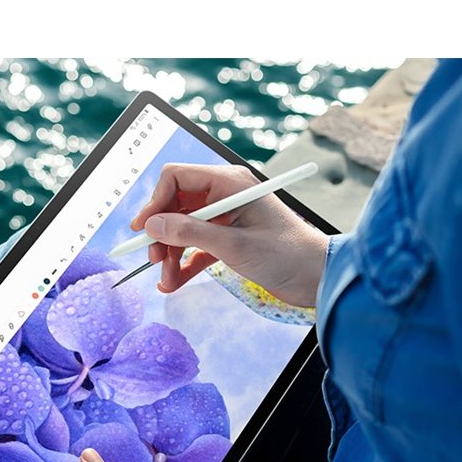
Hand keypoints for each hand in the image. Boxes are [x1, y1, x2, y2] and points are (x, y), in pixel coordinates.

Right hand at [130, 163, 329, 306]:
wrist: (319, 279)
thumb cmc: (287, 255)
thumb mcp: (233, 245)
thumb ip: (190, 233)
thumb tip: (153, 225)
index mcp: (230, 183)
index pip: (177, 179)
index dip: (155, 202)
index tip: (142, 230)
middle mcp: (226, 195)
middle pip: (176, 206)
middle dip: (162, 234)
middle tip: (154, 261)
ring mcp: (227, 218)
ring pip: (184, 229)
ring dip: (171, 254)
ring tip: (166, 281)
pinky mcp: (230, 239)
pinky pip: (197, 247)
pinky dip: (185, 263)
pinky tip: (175, 282)